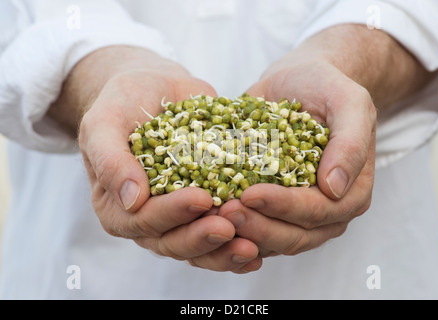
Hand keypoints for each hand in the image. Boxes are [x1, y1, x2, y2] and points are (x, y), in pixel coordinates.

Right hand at [72, 48, 261, 272]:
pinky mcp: (203, 209)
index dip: (171, 213)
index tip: (201, 198)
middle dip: (201, 237)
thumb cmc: (124, 102)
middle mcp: (146, 218)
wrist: (156, 89)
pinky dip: (237, 242)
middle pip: (172, 241)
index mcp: (116, 205)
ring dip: (223, 251)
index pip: (142, 219)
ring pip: (198, 246)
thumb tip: (132, 200)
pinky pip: (218, 234)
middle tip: (229, 227)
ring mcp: (177, 217)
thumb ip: (110, 159)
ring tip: (251, 247)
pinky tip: (260, 247)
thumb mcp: (105, 122)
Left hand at [218, 59, 376, 256]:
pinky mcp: (273, 209)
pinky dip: (234, 228)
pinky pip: (255, 228)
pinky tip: (210, 216)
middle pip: (295, 235)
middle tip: (225, 212)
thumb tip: (335, 187)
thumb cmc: (325, 87)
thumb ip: (350, 142)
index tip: (251, 195)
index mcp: (352, 191)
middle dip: (259, 226)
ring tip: (214, 215)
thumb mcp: (348, 101)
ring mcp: (299, 213)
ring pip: (273, 239)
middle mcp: (328, 210)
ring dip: (244, 232)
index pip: (319, 210)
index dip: (285, 206)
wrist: (299, 82)